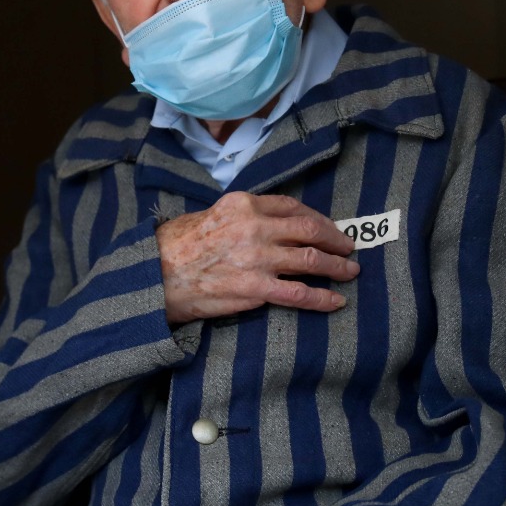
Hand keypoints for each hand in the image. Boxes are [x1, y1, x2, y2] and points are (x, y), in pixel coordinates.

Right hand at [156, 192, 358, 325]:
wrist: (155, 275)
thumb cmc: (178, 245)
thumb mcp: (212, 214)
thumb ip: (245, 215)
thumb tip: (273, 224)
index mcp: (245, 204)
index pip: (293, 207)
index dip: (318, 218)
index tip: (328, 227)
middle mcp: (255, 227)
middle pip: (310, 230)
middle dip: (336, 240)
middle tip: (348, 249)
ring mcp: (258, 258)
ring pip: (312, 261)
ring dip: (336, 268)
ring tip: (350, 273)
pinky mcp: (255, 289)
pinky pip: (299, 294)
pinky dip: (322, 298)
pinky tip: (335, 301)